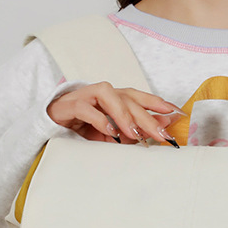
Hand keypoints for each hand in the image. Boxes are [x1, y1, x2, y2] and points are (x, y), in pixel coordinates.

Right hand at [47, 81, 184, 144]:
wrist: (49, 126)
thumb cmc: (83, 129)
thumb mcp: (114, 135)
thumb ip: (135, 131)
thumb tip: (163, 127)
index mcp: (116, 98)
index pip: (140, 97)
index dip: (159, 103)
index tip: (178, 114)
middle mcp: (104, 93)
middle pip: (129, 99)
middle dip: (147, 117)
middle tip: (161, 134)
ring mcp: (86, 95)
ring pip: (110, 96)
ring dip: (124, 115)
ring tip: (134, 134)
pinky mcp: (70, 104)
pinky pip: (86, 108)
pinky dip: (100, 120)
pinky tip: (110, 133)